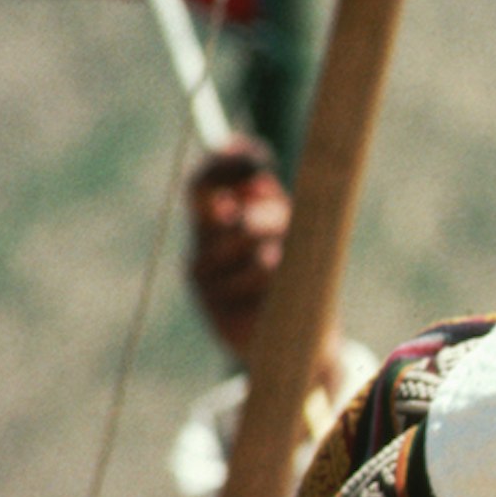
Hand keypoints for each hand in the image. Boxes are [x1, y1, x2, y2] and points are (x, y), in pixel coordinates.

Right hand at [188, 137, 291, 362]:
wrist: (295, 339)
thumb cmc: (292, 273)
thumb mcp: (283, 226)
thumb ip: (265, 195)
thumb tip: (248, 156)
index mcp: (211, 227)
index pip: (201, 186)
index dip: (223, 166)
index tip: (255, 157)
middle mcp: (200, 254)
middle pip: (235, 219)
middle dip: (271, 218)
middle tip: (289, 221)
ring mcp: (206, 287)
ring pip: (257, 255)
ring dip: (282, 256)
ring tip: (286, 270)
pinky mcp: (221, 316)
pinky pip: (265, 289)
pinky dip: (282, 286)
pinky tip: (282, 296)